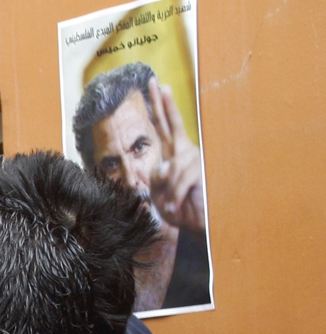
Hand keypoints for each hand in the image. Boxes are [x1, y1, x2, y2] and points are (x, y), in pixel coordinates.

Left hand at [147, 79, 205, 232]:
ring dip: (169, 191)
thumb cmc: (179, 209)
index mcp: (173, 156)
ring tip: (172, 206)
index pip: (163, 128)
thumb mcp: (159, 193)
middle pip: (171, 124)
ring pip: (171, 167)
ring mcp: (196, 161)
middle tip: (155, 82)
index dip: (159, 108)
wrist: (198, 226)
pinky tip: (176, 206)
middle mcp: (185, 153)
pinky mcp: (203, 172)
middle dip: (162, 104)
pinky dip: (175, 196)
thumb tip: (163, 164)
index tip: (155, 86)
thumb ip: (157, 177)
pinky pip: (180, 179)